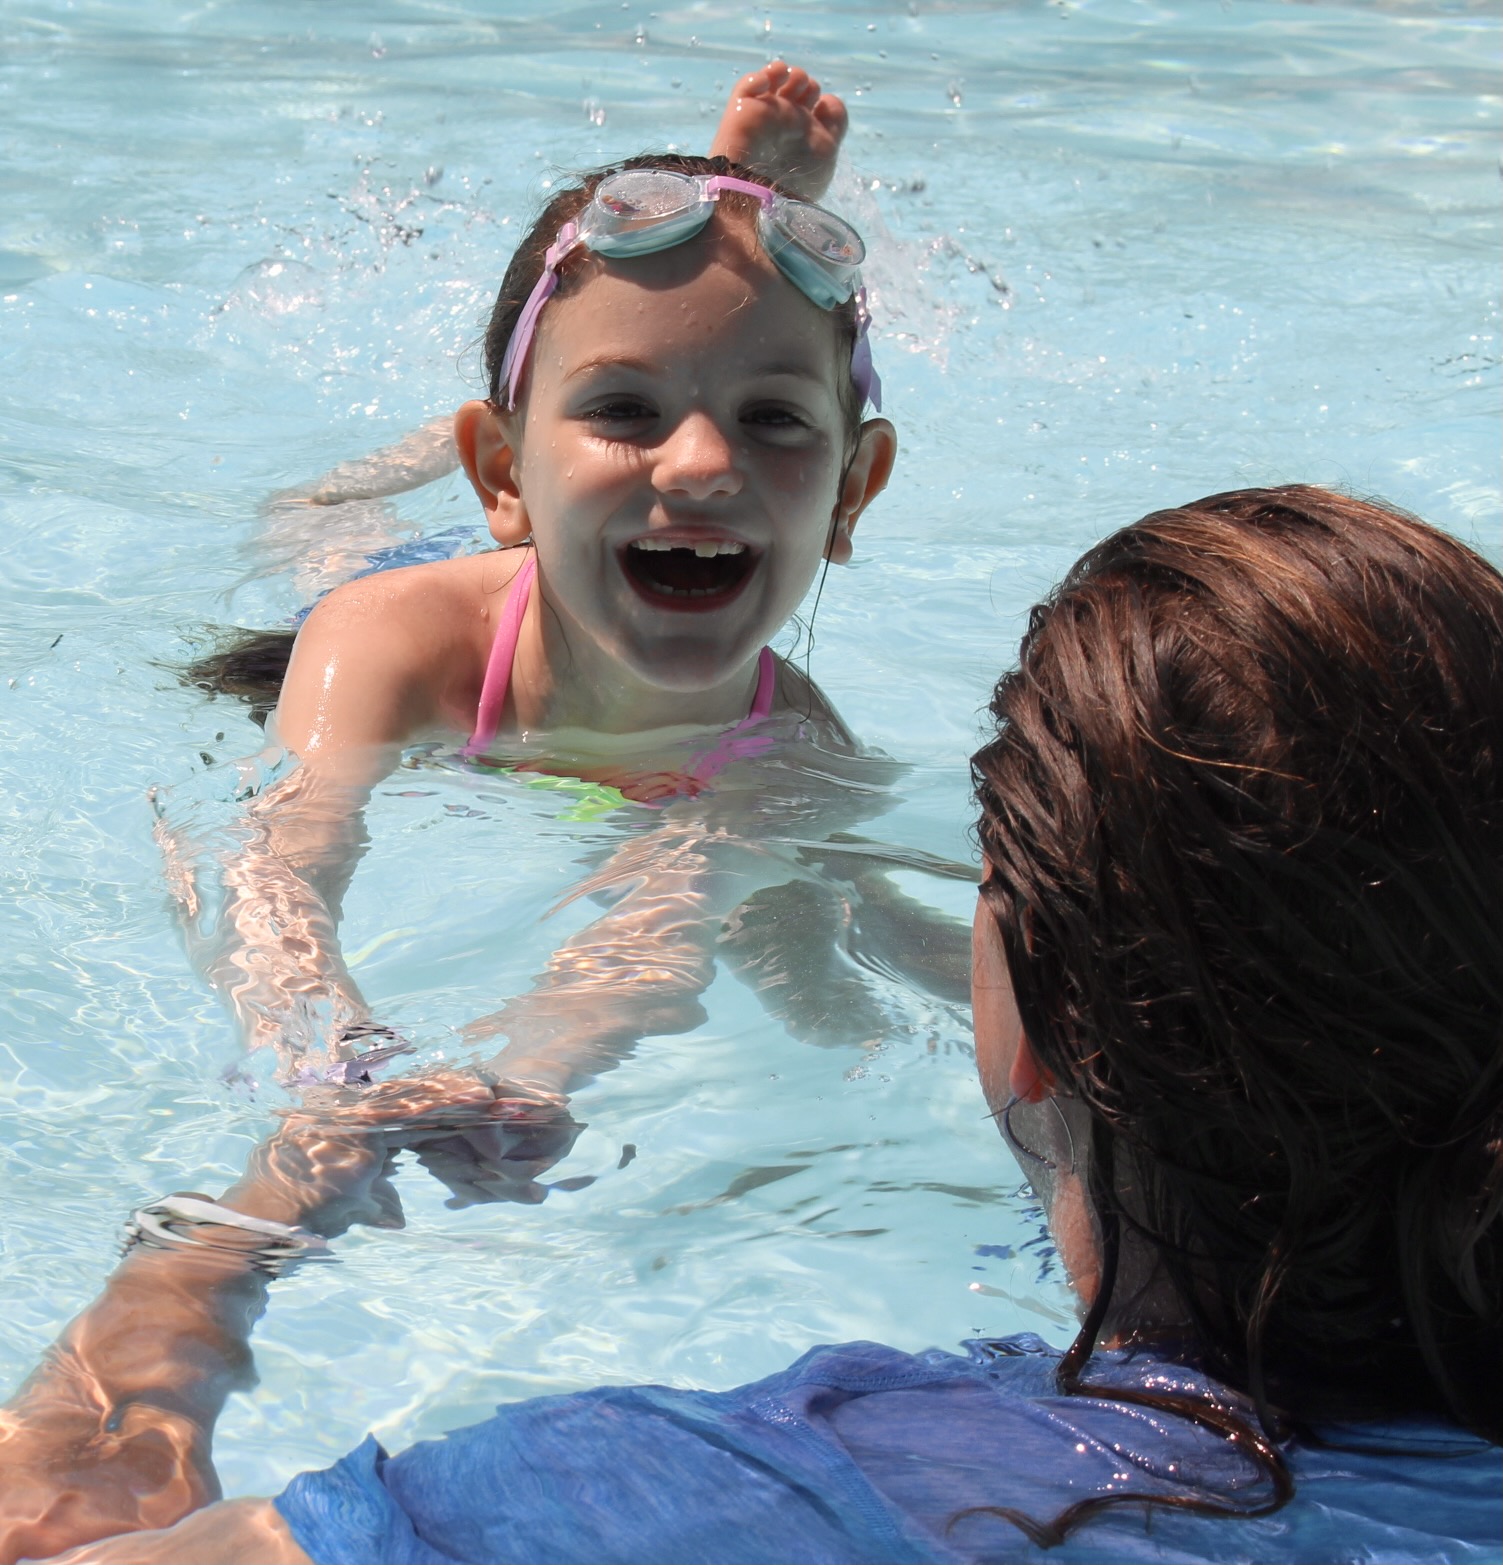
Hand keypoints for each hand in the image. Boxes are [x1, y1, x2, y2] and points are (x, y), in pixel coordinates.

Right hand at [274, 1071, 587, 1213]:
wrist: (275, 1223)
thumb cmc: (308, 1217)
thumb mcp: (354, 1203)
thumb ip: (377, 1199)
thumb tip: (397, 1215)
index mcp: (356, 1121)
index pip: (409, 1106)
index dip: (446, 1104)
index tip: (482, 1103)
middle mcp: (356, 1107)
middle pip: (418, 1092)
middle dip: (459, 1092)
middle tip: (501, 1090)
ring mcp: (358, 1109)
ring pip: (421, 1092)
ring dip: (463, 1090)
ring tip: (501, 1088)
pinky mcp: (362, 1122)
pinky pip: (414, 1105)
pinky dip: (449, 1100)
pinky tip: (479, 1098)